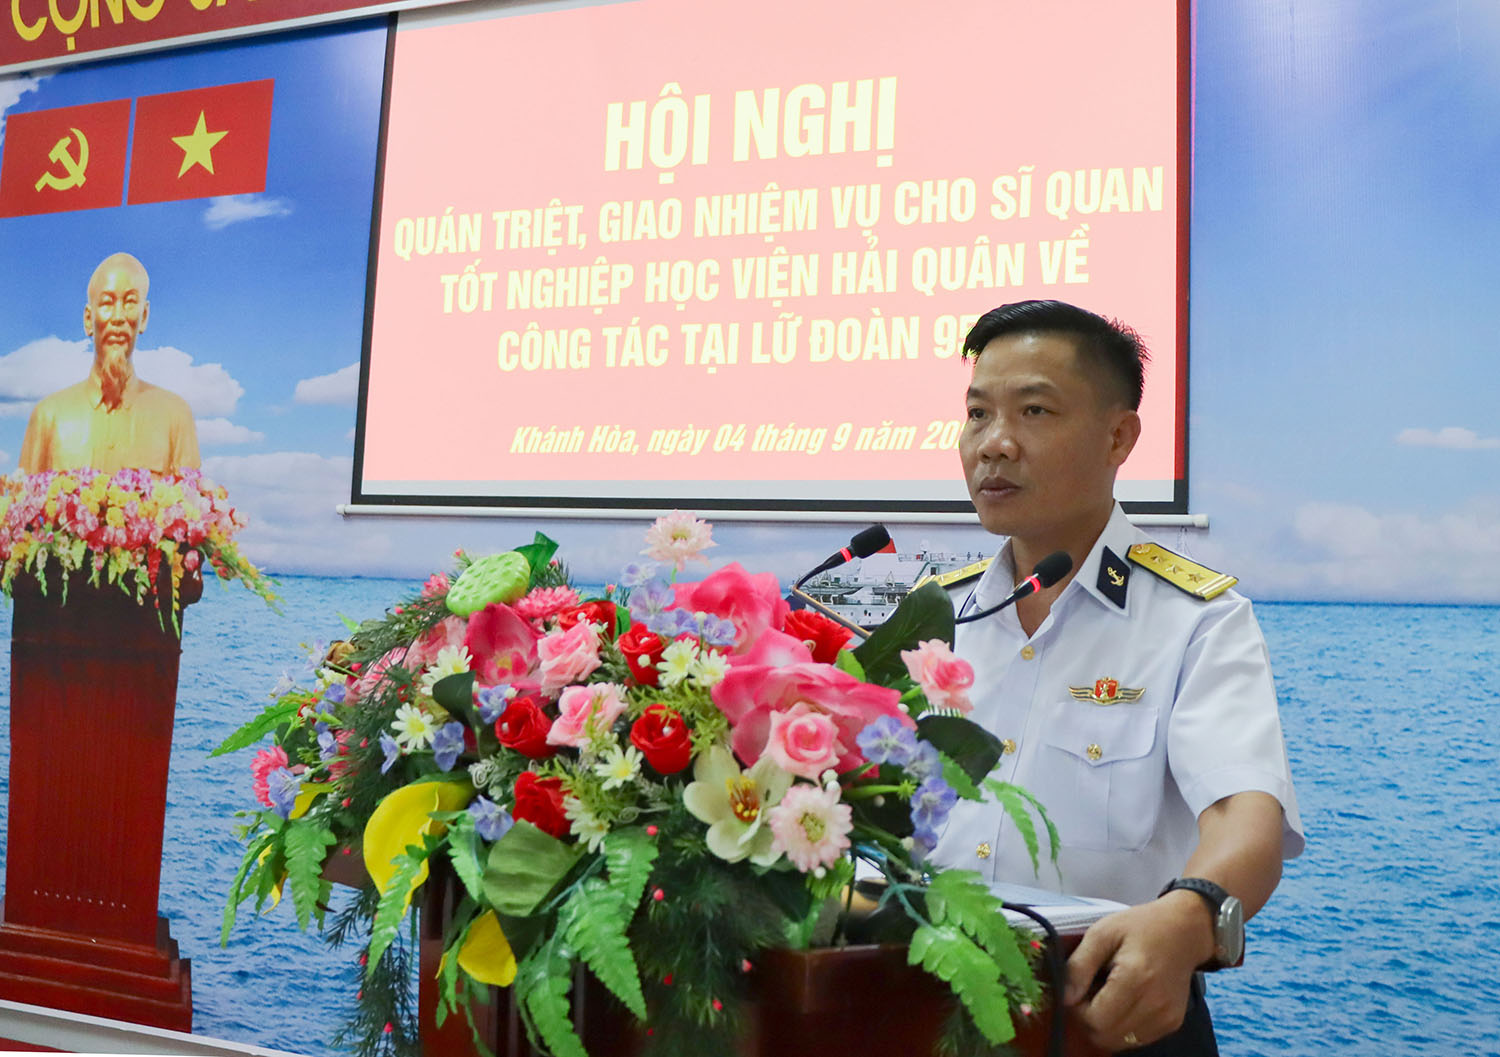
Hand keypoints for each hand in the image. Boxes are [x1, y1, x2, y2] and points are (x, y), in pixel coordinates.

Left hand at [1063, 890, 1213, 1050]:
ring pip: (1119, 1043)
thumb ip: (1080, 965)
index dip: (1078, 1008)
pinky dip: (1122, 1027)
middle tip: (1092, 990)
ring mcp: (1166, 1019)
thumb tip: (1065, 997)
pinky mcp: (1172, 1024)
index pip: (1095, 1020)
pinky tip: (1125, 1001)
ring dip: (1106, 1025)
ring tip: (1109, 994)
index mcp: (1136, 979)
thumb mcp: (1102, 933)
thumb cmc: (1141, 926)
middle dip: (1089, 1019)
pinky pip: (1136, 1040)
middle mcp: (1154, 1005)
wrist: (1185, 931)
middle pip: (1105, 1037)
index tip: (1080, 987)